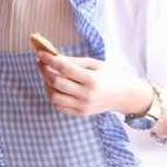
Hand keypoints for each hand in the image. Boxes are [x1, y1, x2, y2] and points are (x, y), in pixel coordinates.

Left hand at [37, 52, 153, 116]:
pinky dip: (53, 95)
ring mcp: (83, 106)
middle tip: (41, 63)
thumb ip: (74, 61)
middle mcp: (87, 95)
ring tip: (49, 75)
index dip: (50, 60)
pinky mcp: (80, 113)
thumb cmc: (109, 76)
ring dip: (47, 84)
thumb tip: (53, 57)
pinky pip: (58, 105)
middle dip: (45, 71)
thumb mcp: (95, 64)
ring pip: (54, 96)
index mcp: (93, 80)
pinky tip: (55, 87)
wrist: (125, 96)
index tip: (40, 53)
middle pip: (56, 82)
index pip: (65, 69)